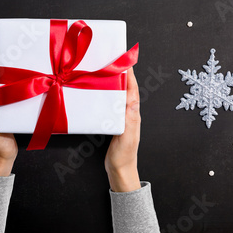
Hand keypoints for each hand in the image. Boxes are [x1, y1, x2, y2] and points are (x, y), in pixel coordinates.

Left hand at [0, 54, 17, 176]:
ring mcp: (2, 109)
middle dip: (1, 67)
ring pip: (5, 88)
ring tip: (18, 63)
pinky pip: (13, 96)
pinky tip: (25, 83)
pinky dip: (17, 87)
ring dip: (10, 75)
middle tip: (9, 53)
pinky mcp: (10, 113)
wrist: (3, 158)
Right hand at [105, 67, 141, 191]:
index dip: (130, 76)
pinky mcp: (114, 123)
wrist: (120, 172)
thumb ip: (130, 121)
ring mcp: (122, 118)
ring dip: (114, 83)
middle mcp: (129, 114)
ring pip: (119, 95)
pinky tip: (100, 92)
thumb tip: (132, 101)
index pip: (133, 91)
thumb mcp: (127, 139)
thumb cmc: (123, 157)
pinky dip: (107, 95)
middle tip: (113, 60)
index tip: (125, 61)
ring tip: (105, 71)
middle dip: (122, 74)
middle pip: (127, 89)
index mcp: (133, 115)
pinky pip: (111, 104)